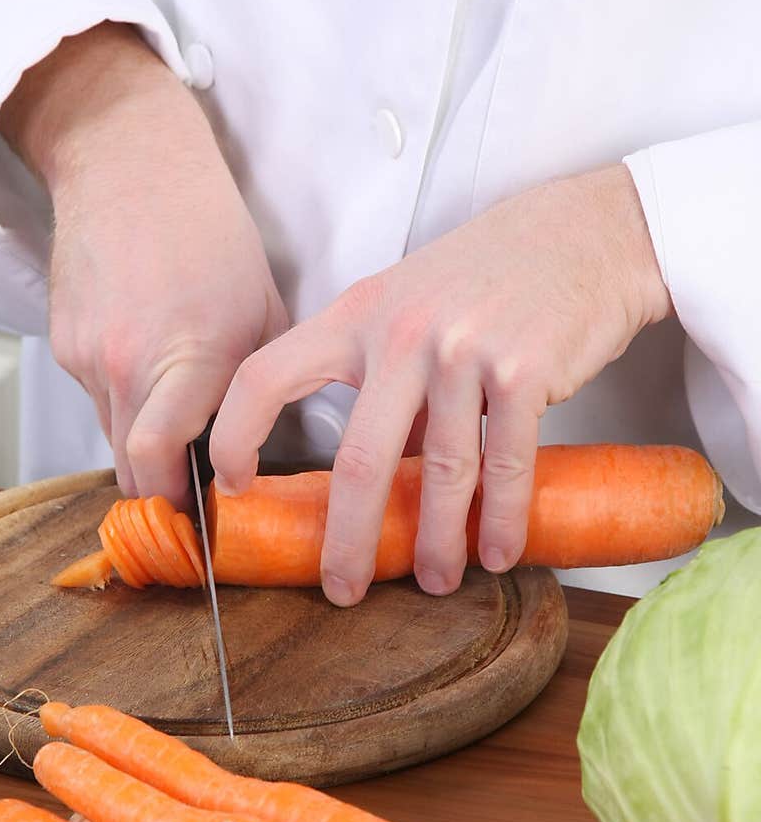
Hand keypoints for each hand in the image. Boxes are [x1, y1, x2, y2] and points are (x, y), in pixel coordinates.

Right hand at [0, 23, 286, 500]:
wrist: (130, 165)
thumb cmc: (208, 230)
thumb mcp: (264, 310)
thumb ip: (260, 386)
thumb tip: (265, 450)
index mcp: (190, 356)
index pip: (159, 463)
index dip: (177, 503)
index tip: (202, 514)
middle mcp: (128, 363)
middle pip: (129, 469)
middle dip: (161, 488)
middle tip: (192, 489)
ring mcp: (87, 355)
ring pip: (111, 436)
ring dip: (142, 442)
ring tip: (177, 412)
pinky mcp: (61, 343)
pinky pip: (94, 397)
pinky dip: (121, 400)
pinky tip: (148, 362)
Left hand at [210, 165, 672, 603]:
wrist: (589, 232)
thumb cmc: (493, 272)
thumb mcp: (413, 304)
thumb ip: (383, 377)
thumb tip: (376, 470)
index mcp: (358, 314)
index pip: (267, 376)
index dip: (236, 435)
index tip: (232, 485)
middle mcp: (402, 331)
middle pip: (357, 458)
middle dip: (346, 539)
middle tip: (343, 589)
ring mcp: (463, 350)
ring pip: (439, 471)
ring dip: (439, 542)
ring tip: (439, 581)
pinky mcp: (525, 369)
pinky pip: (506, 462)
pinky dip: (502, 518)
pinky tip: (497, 550)